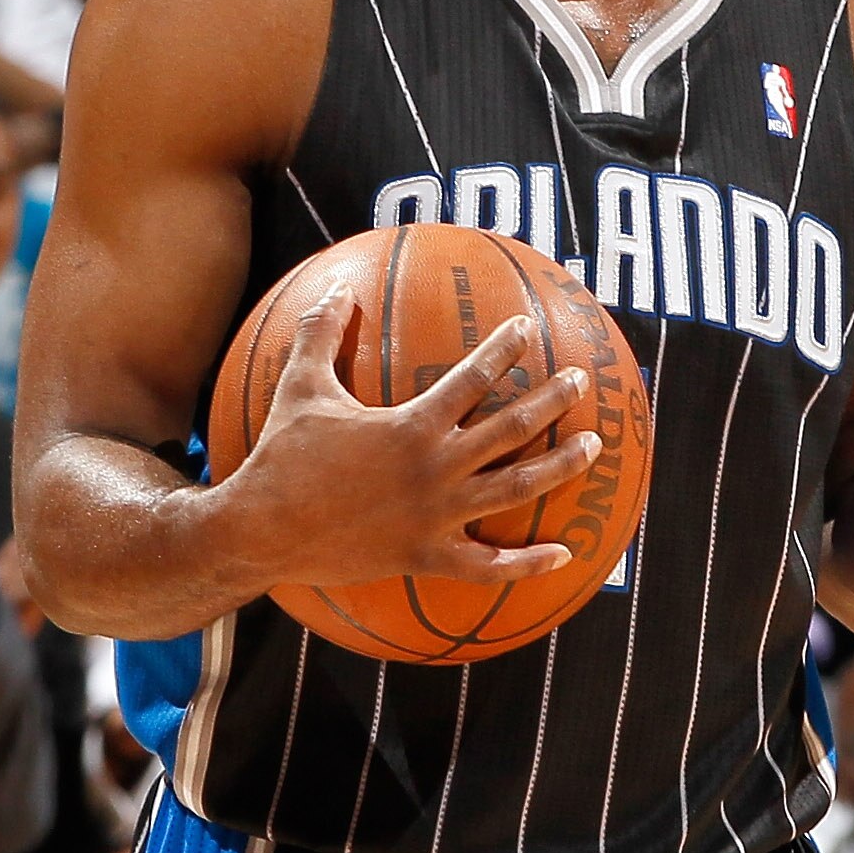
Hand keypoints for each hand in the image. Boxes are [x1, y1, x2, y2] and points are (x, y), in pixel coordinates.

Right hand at [223, 284, 602, 594]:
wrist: (261, 532)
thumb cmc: (282, 457)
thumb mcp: (301, 386)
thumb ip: (322, 332)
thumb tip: (337, 285)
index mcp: (412, 425)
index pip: (474, 378)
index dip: (505, 348)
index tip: (528, 328)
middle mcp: (436, 469)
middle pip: (511, 430)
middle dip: (552, 401)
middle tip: (581, 381)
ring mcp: (437, 517)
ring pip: (515, 491)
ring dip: (560, 468)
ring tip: (592, 448)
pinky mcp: (427, 556)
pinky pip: (488, 567)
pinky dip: (528, 564)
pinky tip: (563, 555)